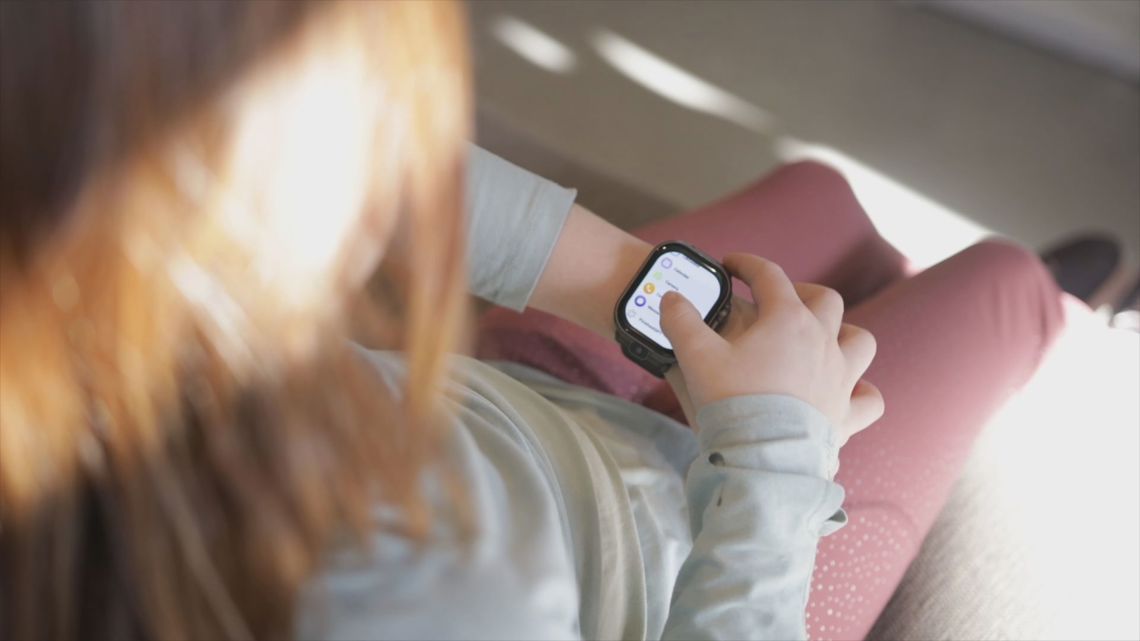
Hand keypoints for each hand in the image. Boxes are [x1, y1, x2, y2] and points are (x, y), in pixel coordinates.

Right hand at [660, 253, 882, 444]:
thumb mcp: (695, 356)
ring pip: (860, 340)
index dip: (748, 264)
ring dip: (844, 334)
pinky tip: (850, 391)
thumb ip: (680, 321)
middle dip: (801, 292)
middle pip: (824, 300)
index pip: (770, 276)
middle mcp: (822, 342)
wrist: (762, 457)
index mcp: (788, 320)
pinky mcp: (846, 414)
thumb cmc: (731, 402)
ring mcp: (840, 378)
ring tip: (823, 339)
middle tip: (777, 301)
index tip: (732, 265)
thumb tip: (671, 299)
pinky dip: (863, 391)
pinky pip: (870, 399)